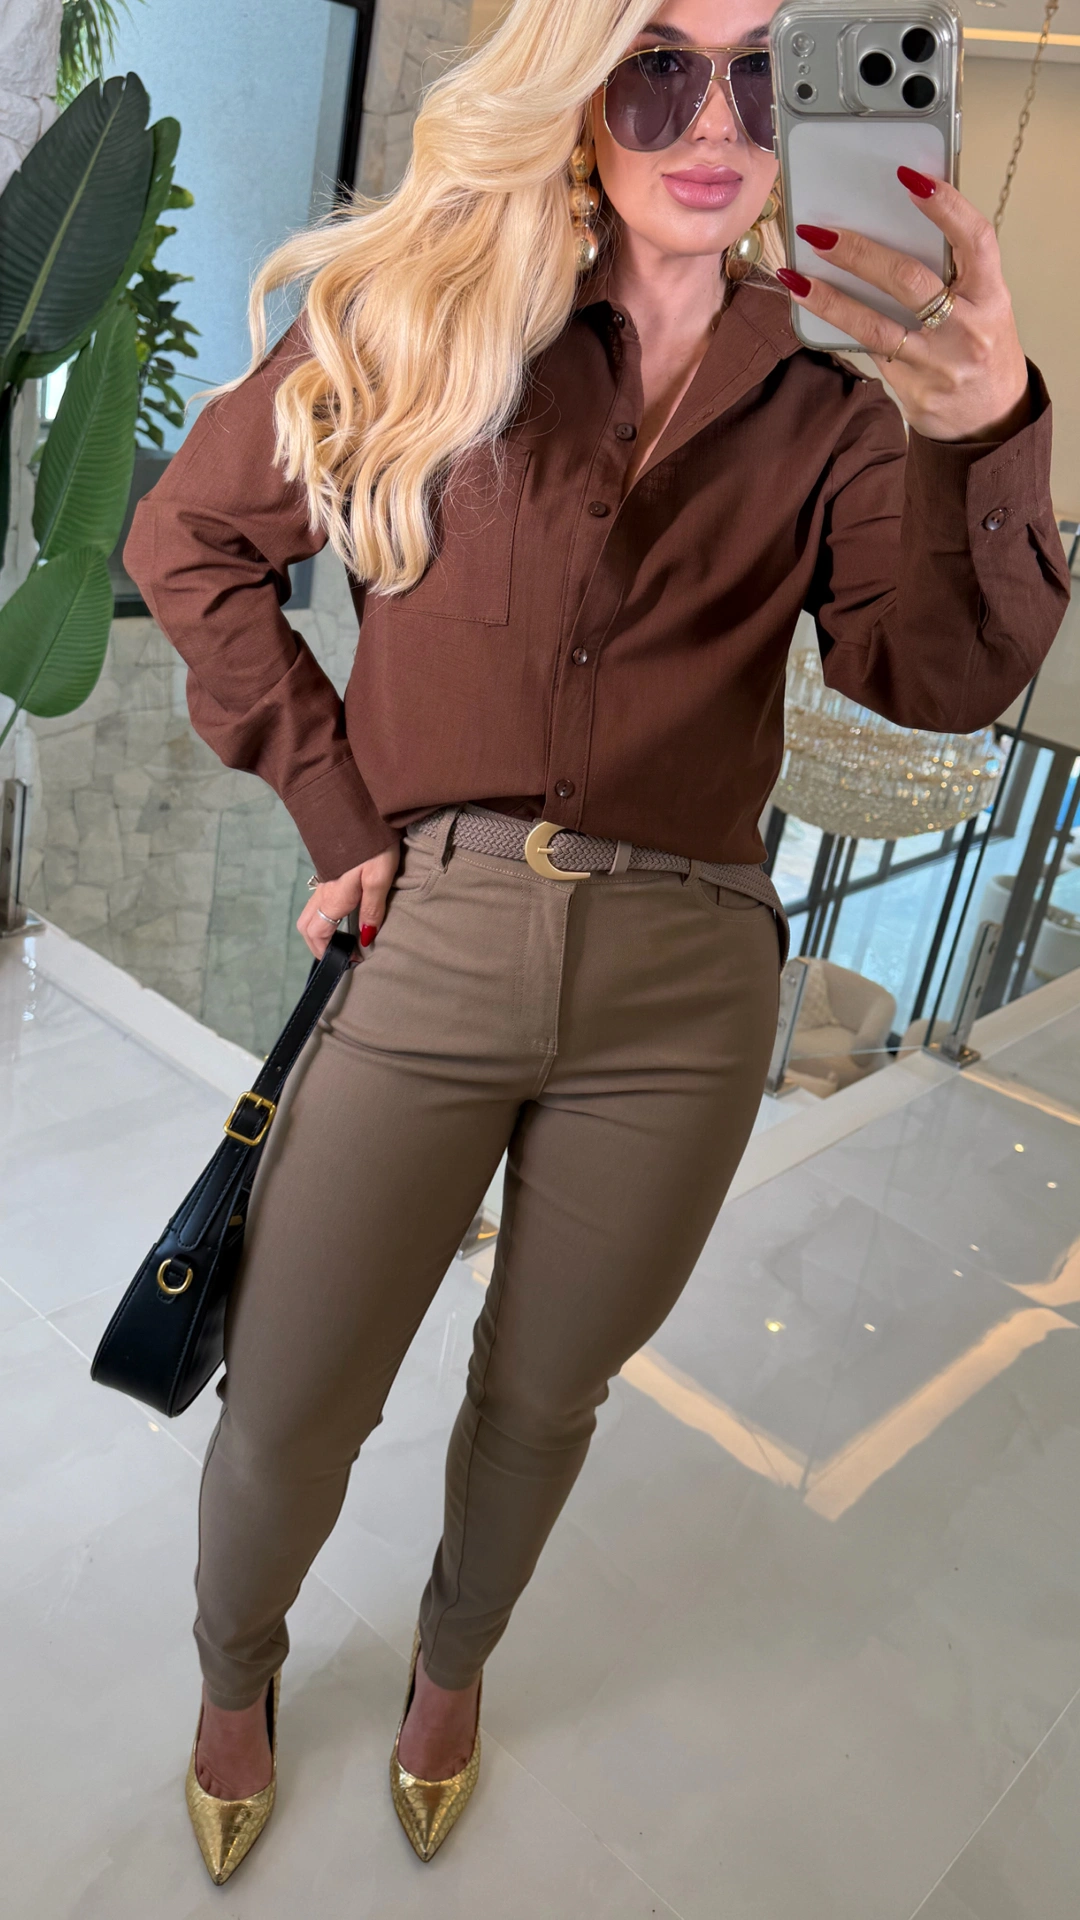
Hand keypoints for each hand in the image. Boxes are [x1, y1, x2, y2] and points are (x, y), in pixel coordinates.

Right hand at [296, 838, 400, 958]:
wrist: (361, 806)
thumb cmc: (373, 843)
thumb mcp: (380, 878)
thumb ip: (372, 909)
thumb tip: (365, 939)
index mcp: (333, 897)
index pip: (317, 934)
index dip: (327, 953)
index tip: (349, 961)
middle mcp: (323, 891)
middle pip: (307, 926)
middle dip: (318, 946)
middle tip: (341, 955)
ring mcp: (324, 880)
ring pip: (310, 912)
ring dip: (320, 930)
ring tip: (343, 938)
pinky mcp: (330, 870)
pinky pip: (319, 899)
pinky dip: (325, 915)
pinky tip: (343, 914)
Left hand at [781, 169, 1029, 442]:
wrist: (991, 418)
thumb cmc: (982, 345)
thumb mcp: (984, 303)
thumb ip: (950, 271)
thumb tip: (889, 228)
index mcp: (991, 296)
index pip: (975, 241)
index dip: (946, 207)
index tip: (911, 179)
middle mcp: (967, 330)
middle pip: (909, 281)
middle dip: (860, 253)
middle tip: (820, 233)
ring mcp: (937, 366)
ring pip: (875, 328)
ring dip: (829, 300)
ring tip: (794, 277)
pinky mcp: (912, 392)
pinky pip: (869, 354)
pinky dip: (839, 330)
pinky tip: (812, 311)